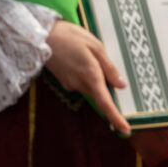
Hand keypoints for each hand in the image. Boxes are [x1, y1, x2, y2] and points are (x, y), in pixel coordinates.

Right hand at [45, 20, 129, 135]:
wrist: (42, 36)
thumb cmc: (71, 36)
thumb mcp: (96, 46)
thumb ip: (109, 67)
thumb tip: (121, 85)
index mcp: (90, 74)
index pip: (105, 103)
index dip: (116, 118)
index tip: (126, 130)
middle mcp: (79, 84)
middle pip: (100, 96)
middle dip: (109, 94)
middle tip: (115, 80)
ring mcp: (70, 84)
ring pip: (91, 89)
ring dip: (98, 81)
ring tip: (92, 56)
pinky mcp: (64, 82)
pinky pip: (82, 83)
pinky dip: (89, 76)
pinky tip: (83, 59)